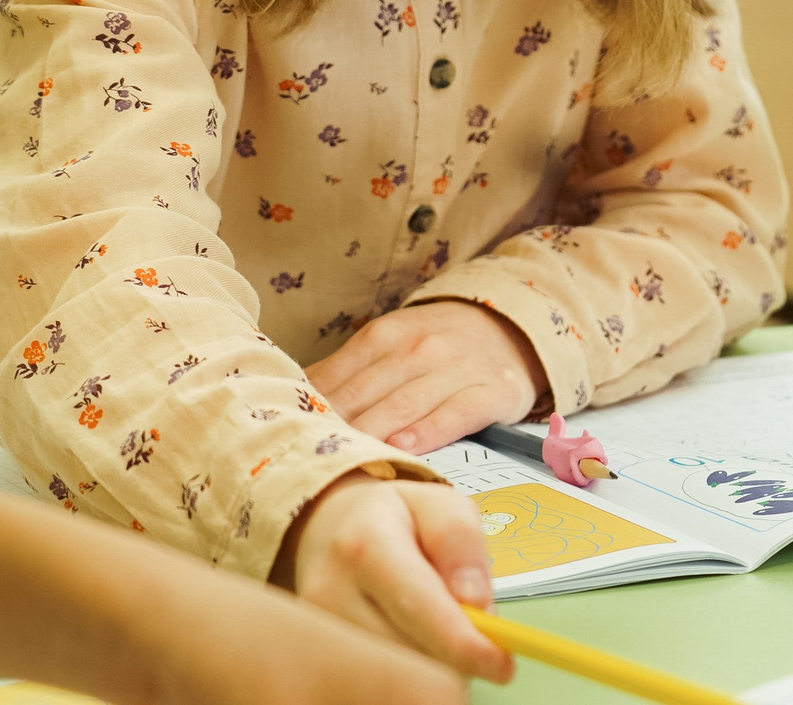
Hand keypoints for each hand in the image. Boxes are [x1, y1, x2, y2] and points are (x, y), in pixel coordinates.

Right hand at [278, 473, 507, 683]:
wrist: (328, 530)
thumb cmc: (396, 519)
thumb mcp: (440, 505)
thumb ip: (461, 545)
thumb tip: (475, 605)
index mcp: (365, 544)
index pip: (415, 604)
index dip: (460, 643)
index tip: (501, 666)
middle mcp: (330, 592)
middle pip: (404, 654)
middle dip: (451, 659)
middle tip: (475, 644)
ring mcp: (317, 633)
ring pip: (392, 678)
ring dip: (430, 666)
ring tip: (432, 629)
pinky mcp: (317, 661)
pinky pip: (374, 686)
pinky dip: (406, 677)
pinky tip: (410, 645)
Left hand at [308, 302, 548, 454]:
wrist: (507, 327)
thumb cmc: (434, 348)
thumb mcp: (390, 345)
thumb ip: (345, 374)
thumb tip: (289, 403)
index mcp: (383, 336)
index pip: (335, 379)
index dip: (309, 413)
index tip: (285, 441)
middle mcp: (417, 348)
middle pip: (363, 396)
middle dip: (334, 431)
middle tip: (308, 463)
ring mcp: (455, 369)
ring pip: (403, 406)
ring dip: (371, 435)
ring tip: (346, 461)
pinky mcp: (491, 391)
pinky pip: (454, 413)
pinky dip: (427, 431)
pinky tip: (404, 448)